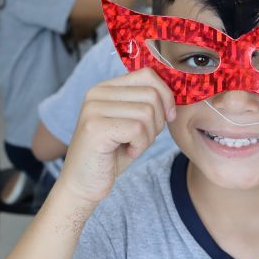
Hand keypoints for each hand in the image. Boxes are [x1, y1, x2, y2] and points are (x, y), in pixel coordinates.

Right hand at [58, 68, 174, 202]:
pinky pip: (138, 129)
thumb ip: (147, 103)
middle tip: (142, 139)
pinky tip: (126, 152)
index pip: (148, 75)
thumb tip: (174, 93)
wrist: (83, 184)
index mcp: (105, 88)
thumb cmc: (112, 155)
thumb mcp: (132, 123)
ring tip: (132, 146)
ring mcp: (94, 109)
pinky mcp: (95, 127)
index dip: (166, 96)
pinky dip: (140, 146)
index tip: (167, 117)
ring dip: (148, 136)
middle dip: (158, 121)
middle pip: (151, 95)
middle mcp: (97, 93)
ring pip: (147, 112)